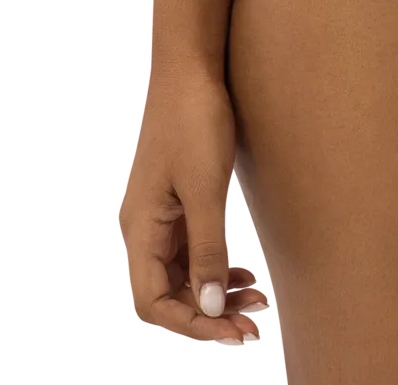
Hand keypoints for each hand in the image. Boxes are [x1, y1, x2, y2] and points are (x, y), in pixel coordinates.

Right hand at [120, 65, 271, 346]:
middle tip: (254, 322)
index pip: (154, 301)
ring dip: (216, 292)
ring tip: (256, 299)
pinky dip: (216, 265)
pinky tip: (243, 272)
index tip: (231, 331)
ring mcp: (161, 214)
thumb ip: (208, 249)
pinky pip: (192, 249)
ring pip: (184, 272)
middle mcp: (145, 228)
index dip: (191, 323)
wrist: (192, 67)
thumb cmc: (194, 121)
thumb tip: (210, 307)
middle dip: (209, 312)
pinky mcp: (178, 201)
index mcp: (141, 228)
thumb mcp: (205, 188)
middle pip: (169, 292)